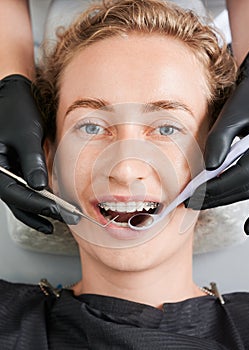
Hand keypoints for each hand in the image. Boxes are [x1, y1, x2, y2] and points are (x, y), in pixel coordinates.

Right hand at [0, 74, 78, 232]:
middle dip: (42, 213)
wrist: (11, 94)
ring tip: (61, 218)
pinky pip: (23, 190)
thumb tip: (40, 187)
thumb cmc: (15, 109)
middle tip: (66, 218)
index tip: (58, 210)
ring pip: (20, 200)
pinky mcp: (13, 170)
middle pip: (17, 202)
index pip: (15, 194)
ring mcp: (4, 172)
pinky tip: (50, 206)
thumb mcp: (27, 134)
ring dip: (39, 210)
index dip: (38, 205)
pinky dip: (37, 199)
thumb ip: (33, 162)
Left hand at [186, 48, 248, 234]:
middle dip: (215, 197)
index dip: (213, 188)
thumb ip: (221, 139)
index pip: (237, 176)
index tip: (191, 195)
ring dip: (226, 199)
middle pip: (243, 188)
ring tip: (202, 204)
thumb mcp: (235, 112)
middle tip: (190, 203)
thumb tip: (208, 167)